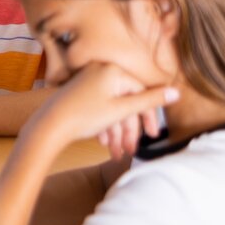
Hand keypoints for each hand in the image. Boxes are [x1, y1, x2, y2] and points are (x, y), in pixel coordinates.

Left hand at [32, 62, 178, 160]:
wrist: (47, 127)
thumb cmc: (84, 116)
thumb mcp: (121, 110)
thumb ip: (149, 101)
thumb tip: (177, 92)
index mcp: (113, 70)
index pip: (140, 92)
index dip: (148, 116)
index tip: (151, 136)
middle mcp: (100, 71)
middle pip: (125, 102)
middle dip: (128, 129)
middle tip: (132, 150)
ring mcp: (87, 81)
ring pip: (111, 109)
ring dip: (116, 132)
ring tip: (116, 154)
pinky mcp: (78, 93)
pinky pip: (98, 108)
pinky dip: (103, 126)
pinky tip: (103, 143)